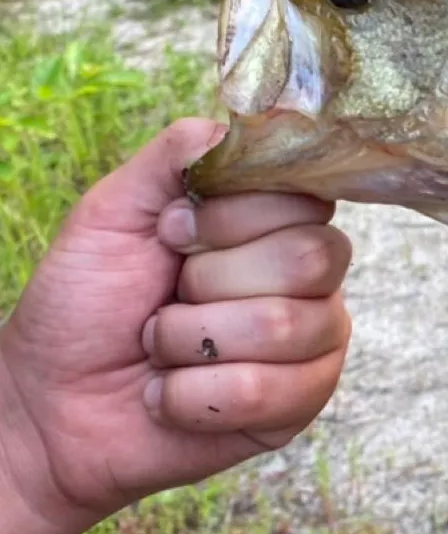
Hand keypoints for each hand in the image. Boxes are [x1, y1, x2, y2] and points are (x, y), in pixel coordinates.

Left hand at [0, 119, 350, 533]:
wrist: (48, 405)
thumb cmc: (83, 306)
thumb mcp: (114, 211)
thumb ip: (175, 156)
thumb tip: (232, 127)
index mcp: (275, 224)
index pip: (306, 198)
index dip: (235, 218)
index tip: (173, 233)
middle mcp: (309, 278)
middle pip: (309, 258)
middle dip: (209, 282)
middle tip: (167, 296)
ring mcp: (312, 343)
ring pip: (287, 326)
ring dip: (192, 343)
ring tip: (162, 351)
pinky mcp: (298, 406)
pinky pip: (269, 392)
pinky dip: (196, 397)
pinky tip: (173, 396)